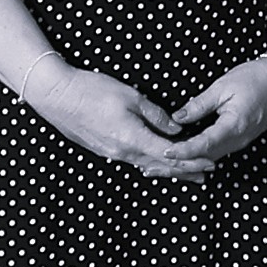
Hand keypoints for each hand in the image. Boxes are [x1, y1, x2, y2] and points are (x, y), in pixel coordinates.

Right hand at [23, 60, 205, 179]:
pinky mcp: (102, 149)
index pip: (170, 155)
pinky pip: (132, 160)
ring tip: (185, 173)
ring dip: (167, 169)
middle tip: (205, 175)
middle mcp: (123, 152)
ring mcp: (111, 153)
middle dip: (185, 171)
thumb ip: (156, 114)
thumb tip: (175, 127)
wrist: (56, 95)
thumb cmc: (92, 90)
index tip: (210, 164)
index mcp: (133, 139)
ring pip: (145, 164)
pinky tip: (155, 162)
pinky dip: (149, 162)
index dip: (192, 161)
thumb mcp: (131, 96)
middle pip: (160, 166)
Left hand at [164, 49, 266, 169]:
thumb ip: (199, 105)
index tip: (165, 152)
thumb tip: (177, 118)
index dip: (183, 151)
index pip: (204, 145)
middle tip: (151, 167)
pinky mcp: (238, 140)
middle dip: (178, 165)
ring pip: (208, 159)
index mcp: (234, 126)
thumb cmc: (255, 79)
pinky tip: (182, 156)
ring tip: (160, 165)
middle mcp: (237, 140)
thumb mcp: (223, 86)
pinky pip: (214, 153)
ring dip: (185, 164)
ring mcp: (239, 142)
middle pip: (203, 158)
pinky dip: (196, 157)